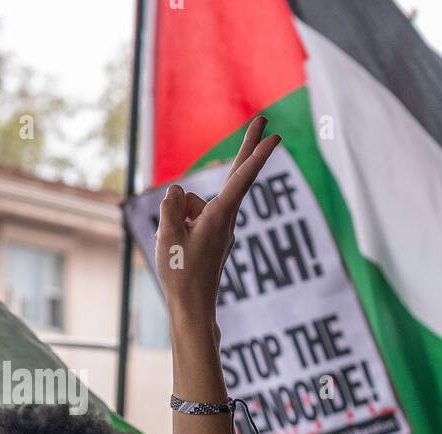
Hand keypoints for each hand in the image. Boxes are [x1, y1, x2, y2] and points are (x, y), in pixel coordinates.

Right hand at [155, 115, 281, 320]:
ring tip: (178, 246)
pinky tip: (180, 246)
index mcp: (220, 217)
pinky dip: (180, 224)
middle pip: (237, 176)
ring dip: (178, 216)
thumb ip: (172, 205)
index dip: (257, 155)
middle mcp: (226, 219)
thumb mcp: (166, 234)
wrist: (192, 306)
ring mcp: (221, 227)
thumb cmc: (179, 272)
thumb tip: (181, 193)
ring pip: (194, 204)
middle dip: (249, 147)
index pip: (242, 179)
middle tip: (266, 119)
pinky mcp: (214, 234)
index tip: (275, 136)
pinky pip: (192, 216)